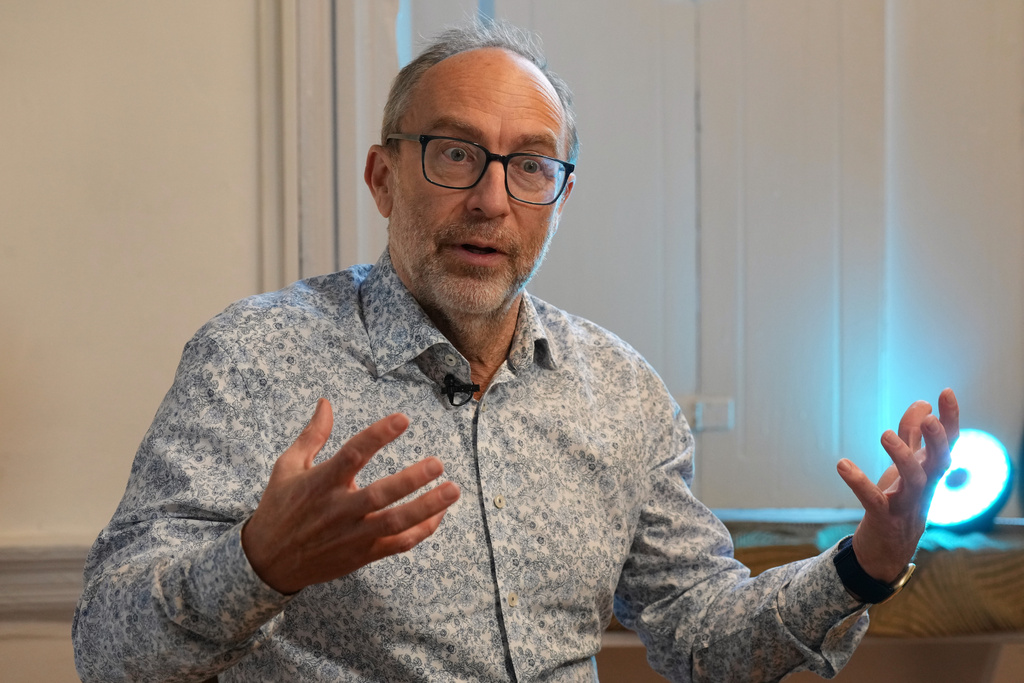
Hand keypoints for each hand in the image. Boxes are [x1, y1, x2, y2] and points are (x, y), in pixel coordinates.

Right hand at [241, 399, 460, 593]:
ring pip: (395, 522)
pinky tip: (438, 516)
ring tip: (453, 490)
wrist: (267, 563)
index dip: (378, 435)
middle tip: (438, 463)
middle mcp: (338, 510)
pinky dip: (421, 532)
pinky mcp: (362, 555)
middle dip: (411, 479)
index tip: (403, 419)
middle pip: (380, 494)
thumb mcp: (287, 467)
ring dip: (427, 507)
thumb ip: (312, 435)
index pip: (353, 454)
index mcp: (320, 483)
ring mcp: (352, 535)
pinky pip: (397, 544)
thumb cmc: (279, 509)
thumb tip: (326, 402)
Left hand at [836, 388, 958, 581]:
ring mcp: (906, 504)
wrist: (888, 549)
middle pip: (940, 462)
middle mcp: (923, 487)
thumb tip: (922, 404)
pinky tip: (843, 465)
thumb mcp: (906, 466)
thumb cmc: (901, 501)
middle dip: (937, 440)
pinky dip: (859, 482)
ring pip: (913, 481)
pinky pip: (873, 500)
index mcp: (929, 471)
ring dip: (902, 457)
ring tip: (885, 435)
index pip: (948, 443)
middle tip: (929, 419)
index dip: (950, 419)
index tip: (946, 392)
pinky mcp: (884, 519)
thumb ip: (912, 436)